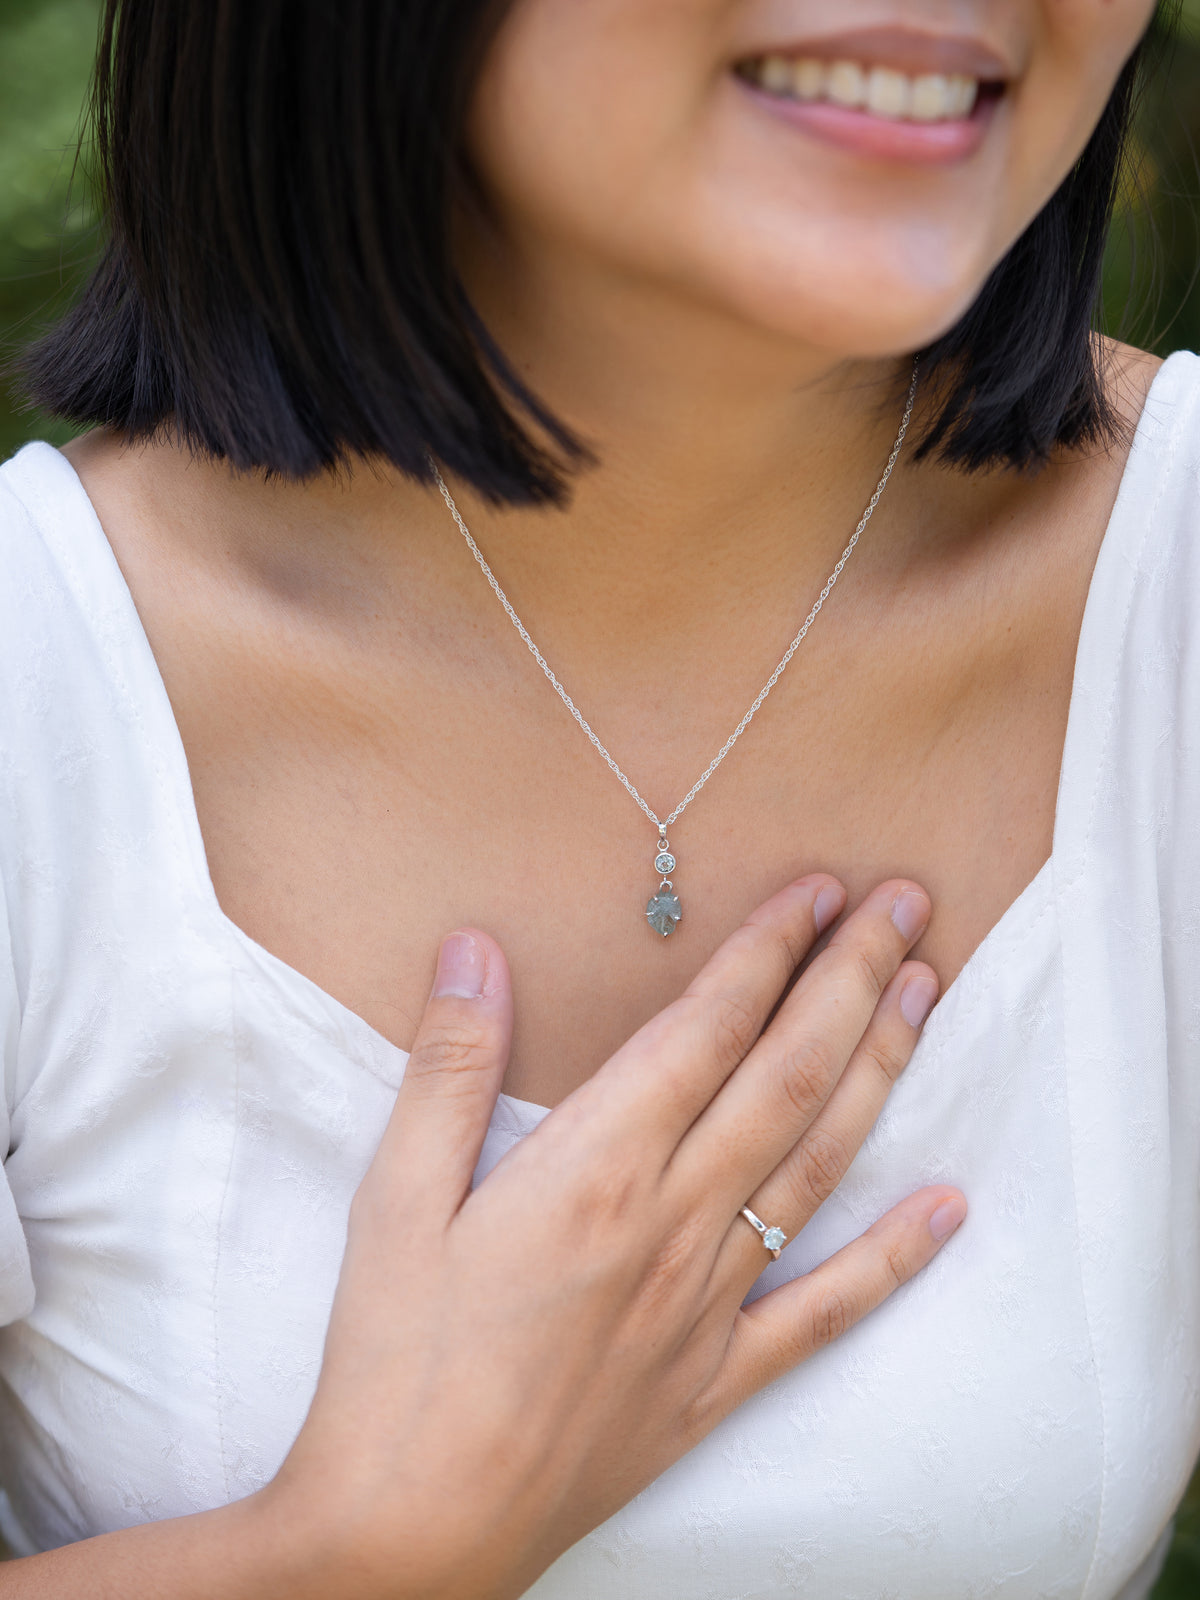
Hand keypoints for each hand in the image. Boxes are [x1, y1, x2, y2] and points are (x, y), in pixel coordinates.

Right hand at [266, 875, 962, 1599]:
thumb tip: (476, 948)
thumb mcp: (393, 1200)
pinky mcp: (716, 1380)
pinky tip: (948, 1208)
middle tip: (904, 904)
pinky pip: (824, 1311)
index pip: (707, 1030)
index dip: (769, 950)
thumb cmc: (393, 1361)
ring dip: (880, 1070)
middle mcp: (672, 1224)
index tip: (818, 889)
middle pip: (786, 1076)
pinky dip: (894, 1257)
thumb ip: (447, 1067)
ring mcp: (707, 1305)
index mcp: (594, 1170)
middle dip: (851, 977)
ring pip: (819, 1164)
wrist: (412, 1531)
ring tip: (927, 994)